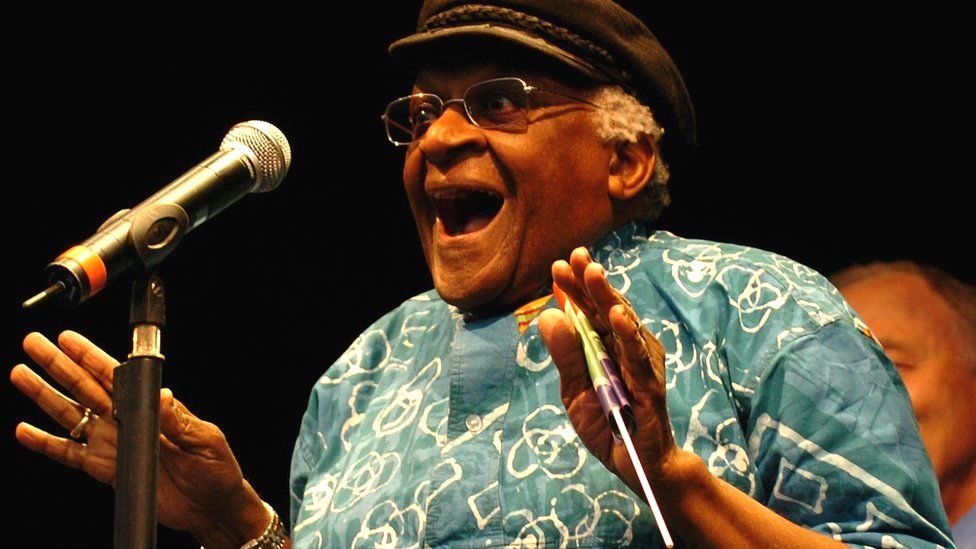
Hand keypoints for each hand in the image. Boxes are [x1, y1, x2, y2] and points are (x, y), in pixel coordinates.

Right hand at [10, 331, 268, 546]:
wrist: (210, 506)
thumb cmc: (215, 468)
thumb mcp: (204, 439)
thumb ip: (179, 420)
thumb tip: (164, 396)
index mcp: (151, 406)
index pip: (116, 375)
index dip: (91, 356)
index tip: (68, 339)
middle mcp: (125, 420)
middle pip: (85, 387)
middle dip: (58, 364)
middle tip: (34, 343)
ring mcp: (111, 443)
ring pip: (70, 414)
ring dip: (45, 395)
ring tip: (21, 373)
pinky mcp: (104, 469)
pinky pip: (68, 453)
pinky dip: (45, 443)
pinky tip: (24, 431)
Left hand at [538, 247, 677, 495]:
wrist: (634, 463)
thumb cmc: (606, 423)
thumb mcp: (573, 390)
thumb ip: (565, 356)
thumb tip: (549, 315)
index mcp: (604, 346)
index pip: (588, 311)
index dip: (575, 288)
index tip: (559, 265)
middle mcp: (625, 347)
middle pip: (606, 308)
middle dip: (591, 282)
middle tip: (577, 256)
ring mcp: (640, 362)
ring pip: (623, 324)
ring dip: (608, 297)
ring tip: (593, 274)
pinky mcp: (650, 384)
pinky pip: (638, 357)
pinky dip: (628, 335)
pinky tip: (617, 315)